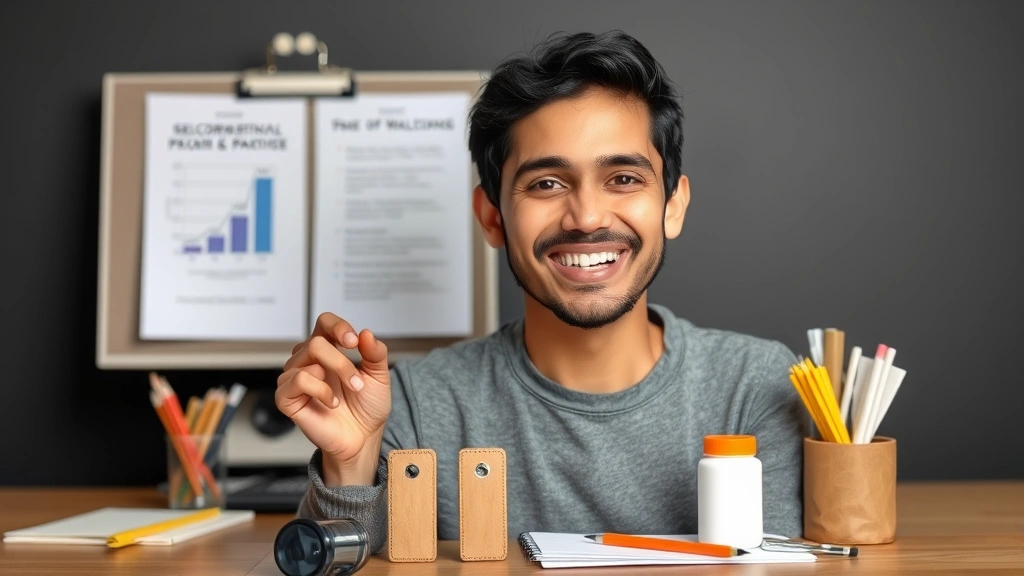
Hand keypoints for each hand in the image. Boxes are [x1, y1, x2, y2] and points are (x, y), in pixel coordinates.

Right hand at [276, 313, 389, 482]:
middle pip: (316, 341)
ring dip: (334, 375)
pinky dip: (319, 390)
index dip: (338, 326)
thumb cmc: (367, 407)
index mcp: (329, 349)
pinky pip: (297, 380)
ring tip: (346, 395)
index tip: (354, 341)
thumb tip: (366, 333)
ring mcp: (295, 378)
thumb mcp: (379, 376)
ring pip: (306, 356)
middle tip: (357, 383)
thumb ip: (375, 353)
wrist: (362, 438)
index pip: (324, 322)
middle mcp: (308, 360)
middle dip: (342, 362)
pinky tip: (331, 403)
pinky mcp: (287, 398)